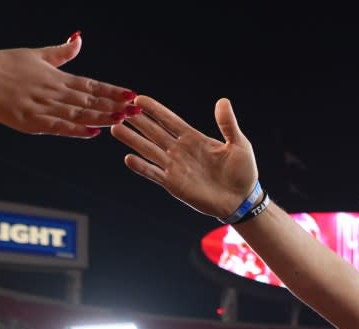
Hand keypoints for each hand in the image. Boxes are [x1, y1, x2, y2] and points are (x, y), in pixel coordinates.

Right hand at [0, 33, 134, 137]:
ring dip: (102, 117)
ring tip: (122, 120)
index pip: (93, 85)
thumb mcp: (37, 55)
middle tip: (138, 111)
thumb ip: (61, 52)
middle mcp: (54, 91)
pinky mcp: (30, 120)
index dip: (113, 91)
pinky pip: (58, 126)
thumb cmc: (5, 64)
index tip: (132, 95)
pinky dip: (76, 129)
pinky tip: (93, 132)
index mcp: (58, 77)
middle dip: (115, 106)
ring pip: (78, 113)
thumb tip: (79, 38)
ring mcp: (43, 106)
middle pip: (91, 100)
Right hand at [111, 96, 258, 219]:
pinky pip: (155, 173)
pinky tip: (128, 158)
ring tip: (115, 129)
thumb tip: (222, 101)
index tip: (139, 98)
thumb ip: (227, 124)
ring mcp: (175, 167)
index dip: (155, 110)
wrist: (243, 200)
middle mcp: (181, 150)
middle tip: (118, 109)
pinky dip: (142, 167)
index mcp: (194, 138)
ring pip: (149, 150)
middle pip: (154, 132)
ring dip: (133, 140)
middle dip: (137, 121)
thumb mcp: (238, 144)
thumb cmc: (243, 171)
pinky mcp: (174, 184)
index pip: (170, 120)